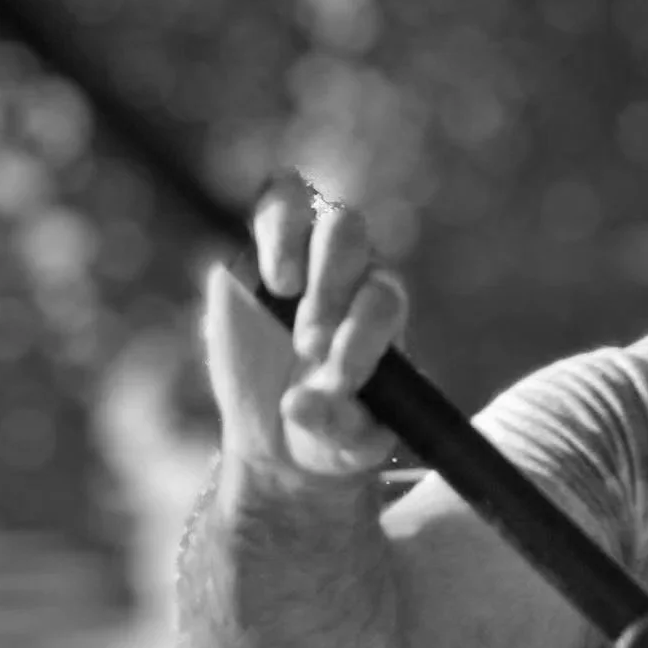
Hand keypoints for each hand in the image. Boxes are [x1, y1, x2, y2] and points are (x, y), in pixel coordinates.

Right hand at [202, 172, 406, 481]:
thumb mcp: (343, 447)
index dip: (363, 332)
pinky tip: (273, 275)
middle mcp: (354, 279)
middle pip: (357, 242)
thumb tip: (299, 403)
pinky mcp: (263, 249)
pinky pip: (279, 200)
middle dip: (332, 288)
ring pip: (331, 218)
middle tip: (307, 346)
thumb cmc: (329, 434)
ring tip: (286, 295)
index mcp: (382, 317)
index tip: (337, 376)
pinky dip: (278, 223)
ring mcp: (311, 257)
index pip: (383, 299)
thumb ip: (334, 427)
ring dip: (308, 253)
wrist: (280, 431)